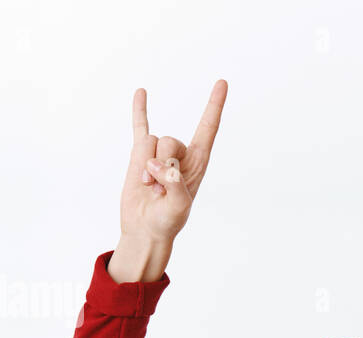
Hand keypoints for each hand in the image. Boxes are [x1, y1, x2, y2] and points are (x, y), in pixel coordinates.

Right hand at [119, 79, 227, 243]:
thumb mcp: (179, 206)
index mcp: (198, 162)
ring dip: (146, 167)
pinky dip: (139, 110)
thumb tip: (157, 162)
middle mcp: (181, 153)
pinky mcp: (140, 154)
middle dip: (162, 164)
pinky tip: (141, 93)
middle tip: (160, 189)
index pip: (208, 128)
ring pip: (150, 141)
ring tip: (150, 187)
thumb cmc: (168, 220)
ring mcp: (160, 152)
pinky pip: (140, 126)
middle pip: (170, 140)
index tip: (222, 82)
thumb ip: (173, 183)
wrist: (145, 229)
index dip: (214, 105)